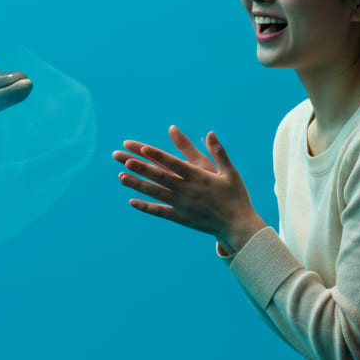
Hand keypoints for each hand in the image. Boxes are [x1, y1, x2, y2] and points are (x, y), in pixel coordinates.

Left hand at [112, 126, 266, 253]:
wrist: (239, 226)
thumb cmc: (236, 196)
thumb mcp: (230, 172)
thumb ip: (218, 152)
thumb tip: (210, 133)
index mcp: (200, 177)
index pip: (174, 163)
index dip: (158, 155)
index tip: (143, 148)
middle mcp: (189, 190)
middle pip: (160, 176)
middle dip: (141, 167)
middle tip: (123, 159)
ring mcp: (184, 205)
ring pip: (157, 193)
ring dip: (138, 185)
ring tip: (120, 176)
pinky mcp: (181, 218)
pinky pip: (161, 211)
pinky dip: (146, 207)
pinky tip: (131, 201)